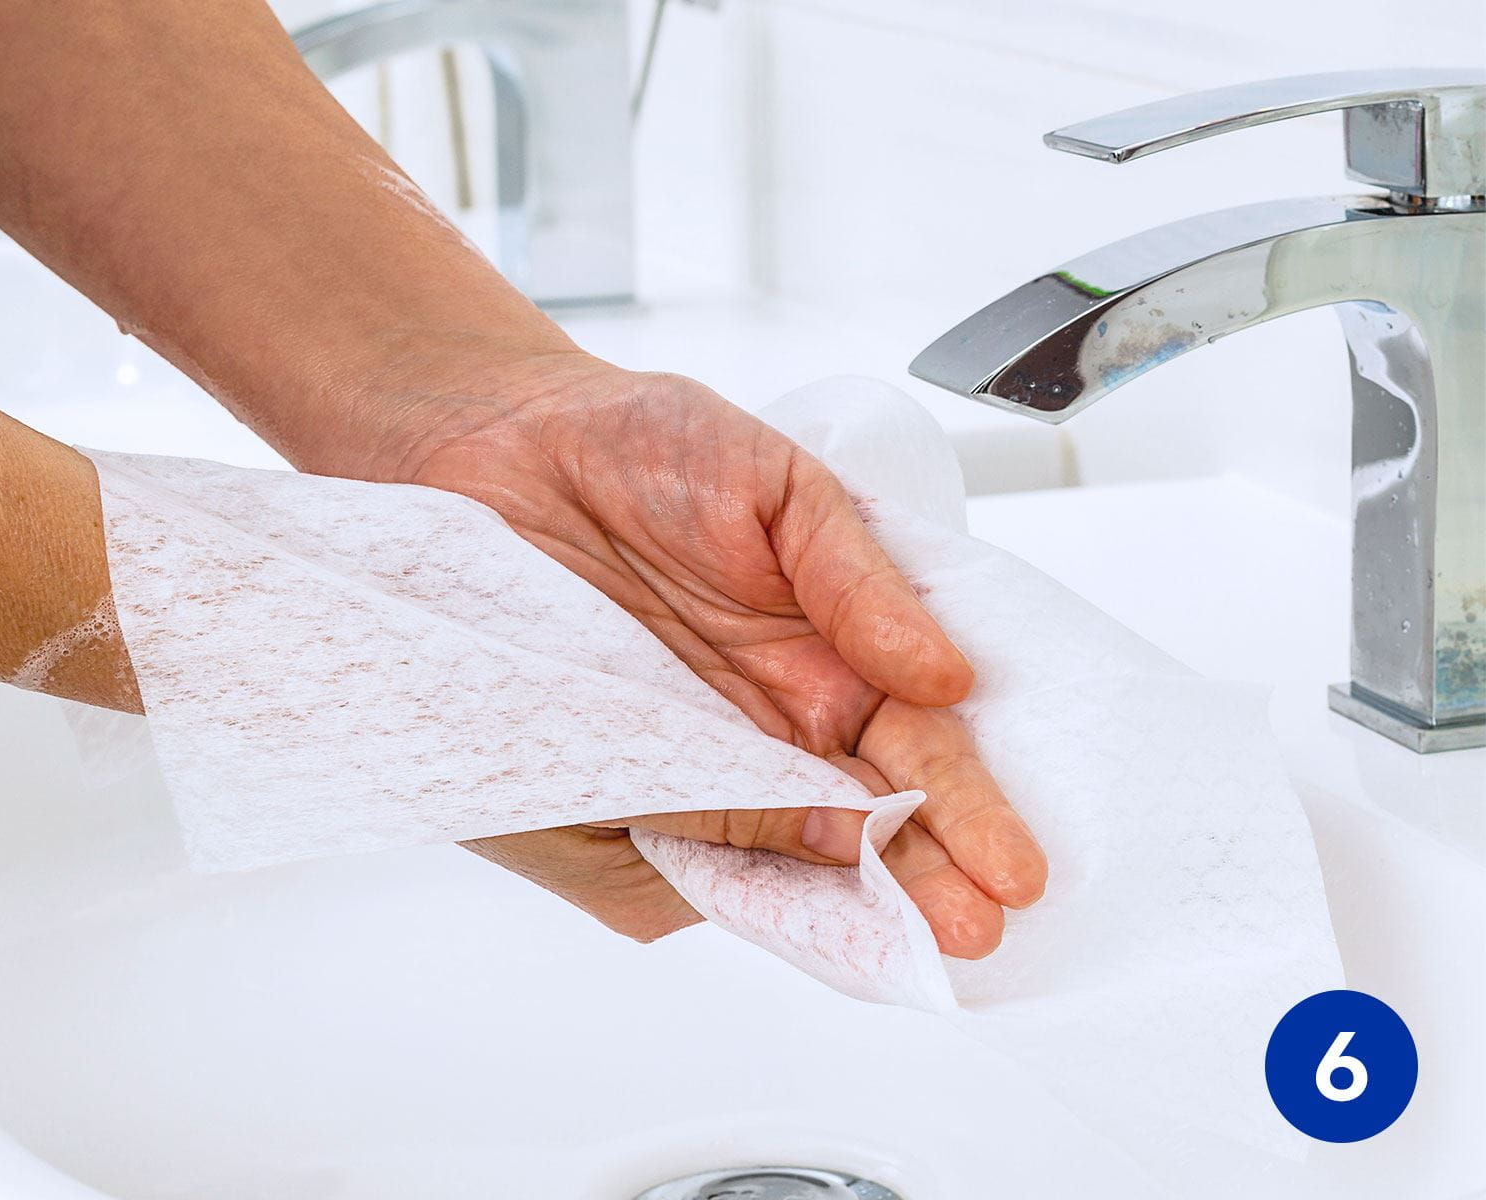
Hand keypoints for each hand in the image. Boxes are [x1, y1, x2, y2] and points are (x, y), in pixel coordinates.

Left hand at [372, 352, 1046, 957]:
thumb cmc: (642, 448)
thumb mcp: (778, 486)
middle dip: (925, 872)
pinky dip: (733, 869)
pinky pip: (680, 830)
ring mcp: (695, 747)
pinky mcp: (616, 766)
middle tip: (973, 930)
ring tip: (908, 936)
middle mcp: (771, 715)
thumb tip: (947, 676)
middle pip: (865, 809)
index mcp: (829, 650)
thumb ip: (858, 580)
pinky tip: (790, 905)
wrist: (505, 444)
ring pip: (783, 835)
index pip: (917, 744)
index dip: (964, 807)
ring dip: (847, 890)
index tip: (1012, 868)